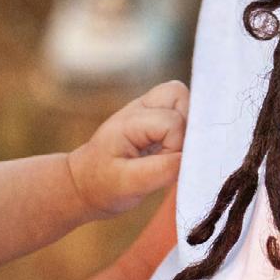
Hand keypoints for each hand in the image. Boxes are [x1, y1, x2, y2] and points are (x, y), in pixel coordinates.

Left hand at [67, 80, 188, 216]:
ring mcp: (148, 110)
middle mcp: (140, 108)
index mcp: (129, 121)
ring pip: (184, 99)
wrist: (86, 183)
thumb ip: (162, 170)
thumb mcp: (130, 184)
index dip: (176, 147)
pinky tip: (172, 150)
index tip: (163, 168)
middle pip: (180, 95)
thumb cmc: (104, 185)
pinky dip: (185, 129)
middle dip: (186, 126)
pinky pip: (182, 112)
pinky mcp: (156, 118)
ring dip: (187, 126)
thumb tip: (193, 158)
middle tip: (172, 154)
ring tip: (173, 151)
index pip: (171, 122)